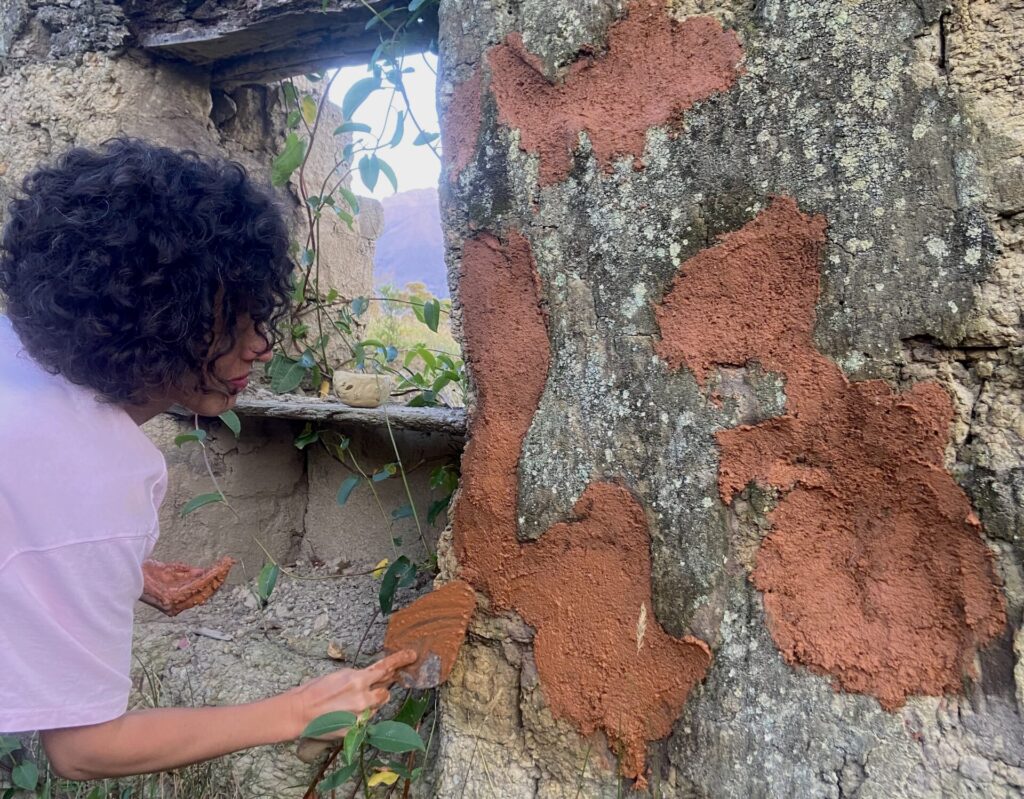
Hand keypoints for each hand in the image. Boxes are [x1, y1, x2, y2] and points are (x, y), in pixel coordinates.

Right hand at [283, 650, 417, 738]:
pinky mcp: (356, 729)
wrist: (299, 712)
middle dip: (381, 690)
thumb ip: (358, 677)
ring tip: (350, 704)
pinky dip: (360, 717)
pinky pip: (366, 721)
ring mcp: (360, 714)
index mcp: (357, 678)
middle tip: (369, 690)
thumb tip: (371, 678)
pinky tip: (344, 715)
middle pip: (385, 692)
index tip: (412, 654)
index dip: (401, 660)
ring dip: (370, 704)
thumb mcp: (338, 676)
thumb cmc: (314, 691)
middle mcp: (362, 696)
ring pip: (376, 707)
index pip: (385, 667)